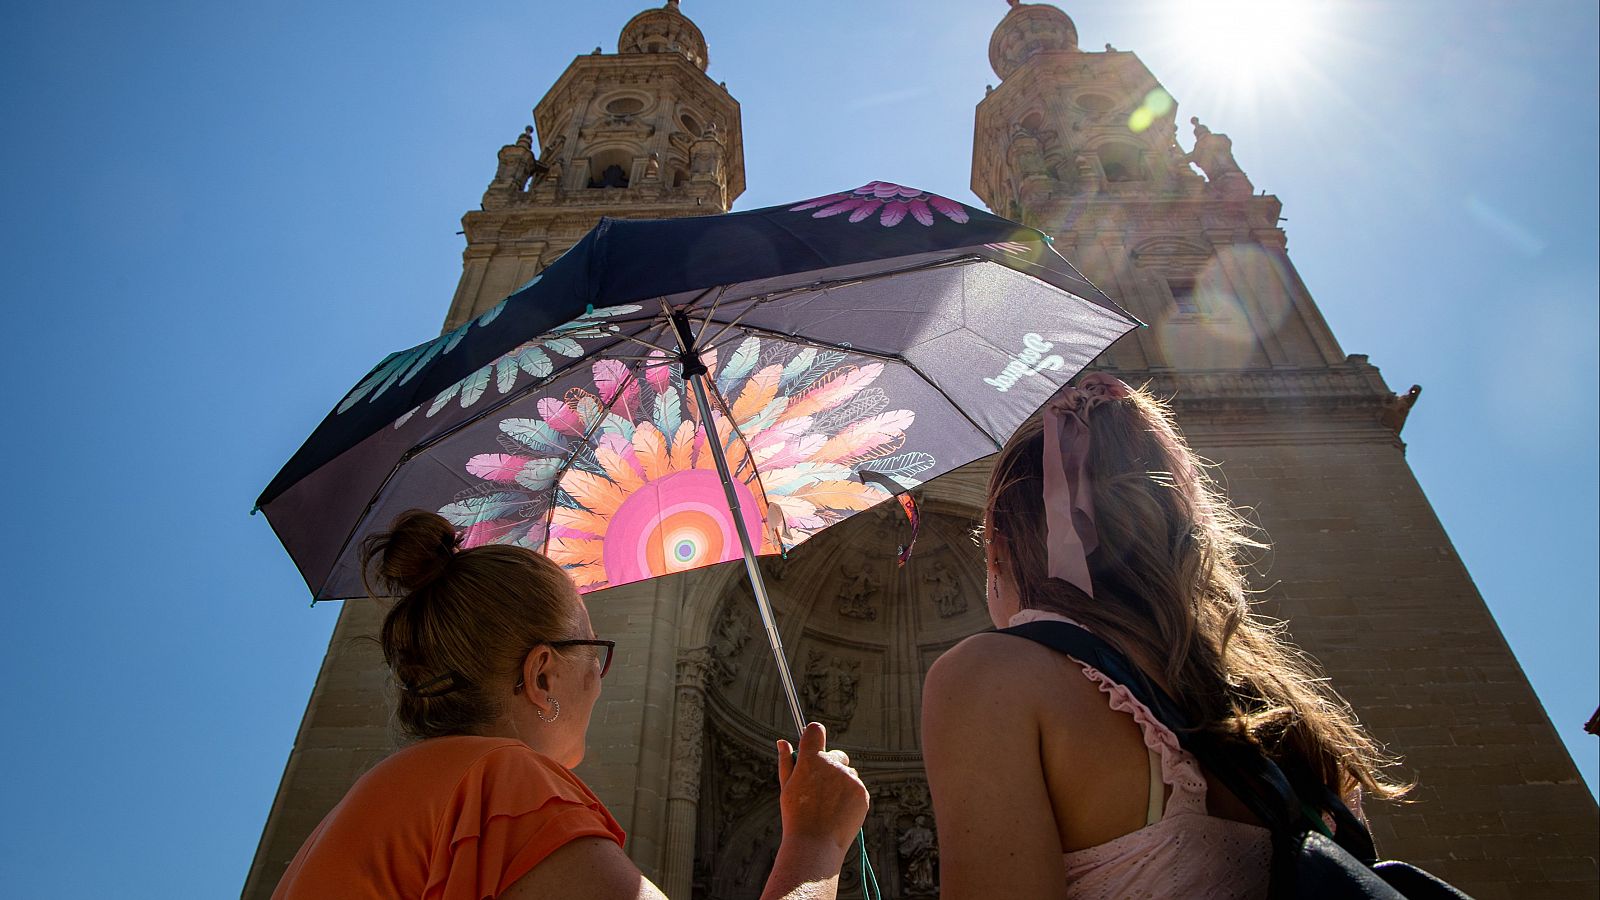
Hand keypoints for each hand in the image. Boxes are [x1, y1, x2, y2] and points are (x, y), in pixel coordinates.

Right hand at [775, 722, 869, 855]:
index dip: (813, 735)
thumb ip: (786, 762)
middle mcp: (832, 764)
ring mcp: (849, 778)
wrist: (816, 843)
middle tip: (818, 790)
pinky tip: (839, 812)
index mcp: (810, 759)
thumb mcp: (786, 788)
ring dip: (840, 783)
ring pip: (847, 774)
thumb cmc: (796, 816)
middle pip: (835, 755)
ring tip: (828, 806)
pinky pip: (856, 788)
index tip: (812, 743)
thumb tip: (783, 742)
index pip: (815, 731)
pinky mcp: (862, 792)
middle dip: (829, 766)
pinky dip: (850, 797)